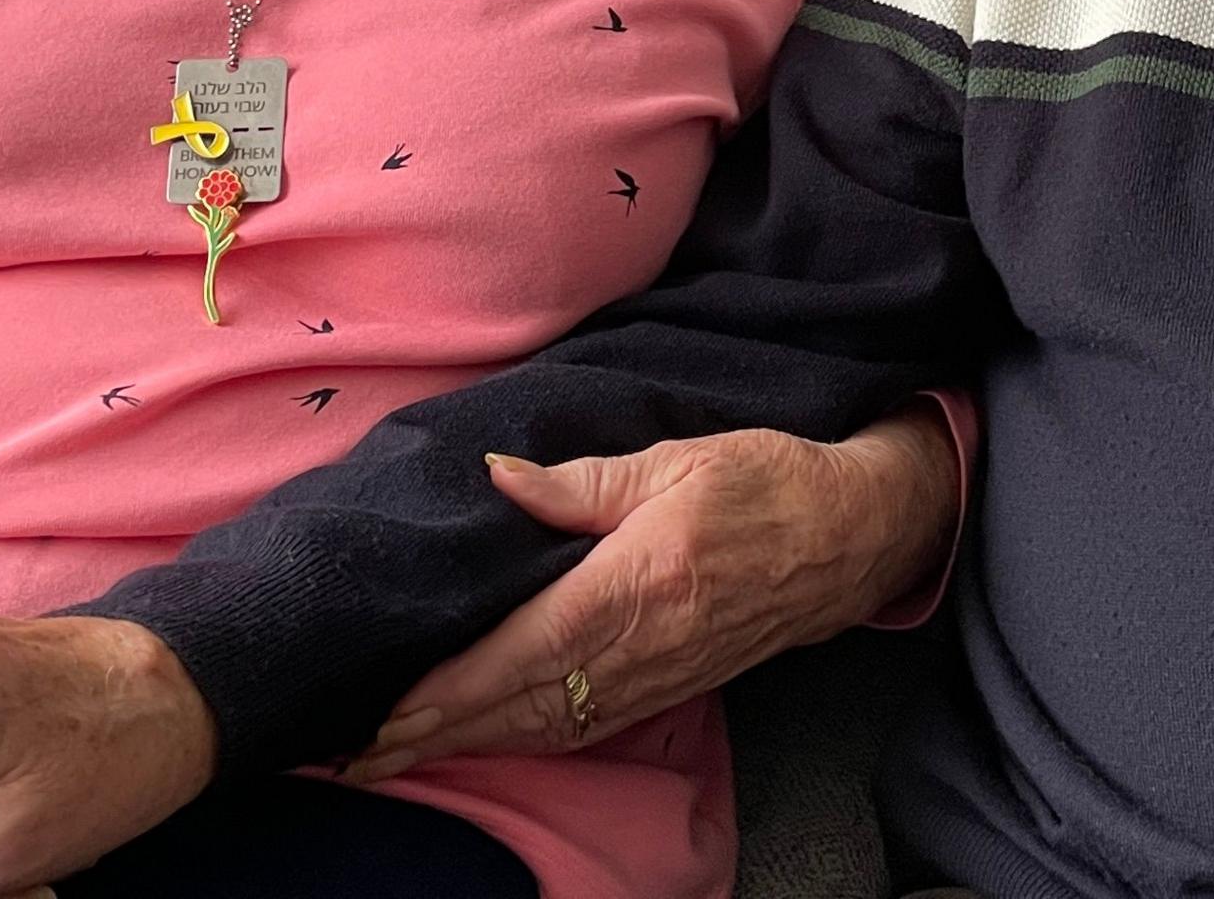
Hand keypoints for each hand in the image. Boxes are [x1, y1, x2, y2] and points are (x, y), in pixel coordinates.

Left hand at [342, 408, 962, 778]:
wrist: (855, 532)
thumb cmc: (768, 482)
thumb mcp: (675, 457)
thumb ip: (580, 482)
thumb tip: (498, 480)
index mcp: (634, 583)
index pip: (521, 653)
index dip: (448, 690)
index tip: (385, 711)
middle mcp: (644, 644)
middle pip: (522, 705)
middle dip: (437, 734)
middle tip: (359, 754)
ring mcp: (661, 674)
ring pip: (550, 724)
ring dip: (472, 744)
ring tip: (402, 755)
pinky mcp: (676, 683)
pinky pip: (588, 725)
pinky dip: (529, 739)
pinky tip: (492, 739)